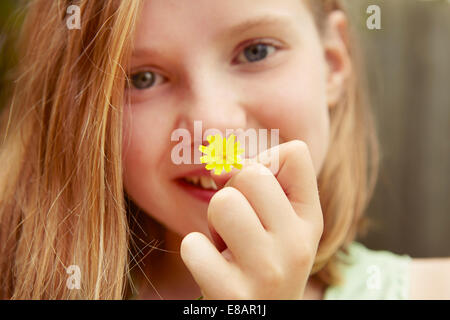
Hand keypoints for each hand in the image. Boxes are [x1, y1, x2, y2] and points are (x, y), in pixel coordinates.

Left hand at [180, 140, 323, 298]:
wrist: (258, 316)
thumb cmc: (259, 259)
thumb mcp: (273, 221)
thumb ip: (253, 183)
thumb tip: (218, 166)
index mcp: (310, 221)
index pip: (295, 153)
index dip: (265, 163)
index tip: (257, 192)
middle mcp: (297, 245)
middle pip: (251, 174)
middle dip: (232, 192)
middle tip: (236, 225)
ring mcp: (268, 272)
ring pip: (222, 203)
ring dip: (213, 222)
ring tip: (226, 246)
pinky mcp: (233, 296)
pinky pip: (193, 244)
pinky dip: (195, 251)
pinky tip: (213, 268)